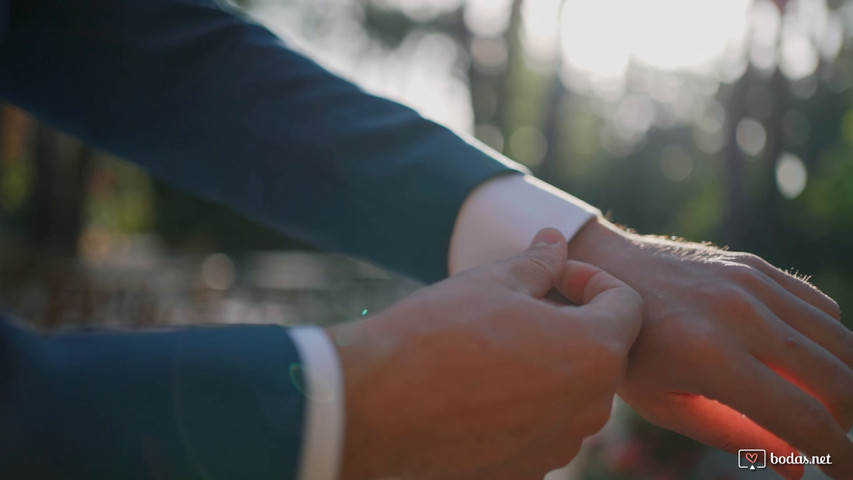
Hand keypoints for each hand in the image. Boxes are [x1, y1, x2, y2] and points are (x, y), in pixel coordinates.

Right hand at [330, 229, 641, 479]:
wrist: (376, 407)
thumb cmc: (437, 335)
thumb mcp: (493, 282)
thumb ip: (540, 262)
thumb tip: (557, 241)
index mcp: (595, 352)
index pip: (625, 305)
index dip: (590, 280)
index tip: (552, 276)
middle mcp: (589, 408)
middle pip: (600, 353)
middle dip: (570, 325)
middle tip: (517, 309)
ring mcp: (557, 447)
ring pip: (570, 395)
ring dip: (546, 368)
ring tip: (491, 351)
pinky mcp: (525, 473)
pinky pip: (540, 430)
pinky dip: (521, 408)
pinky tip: (476, 392)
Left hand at [567, 217, 852, 479]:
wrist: (602, 271)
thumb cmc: (628, 349)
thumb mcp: (665, 403)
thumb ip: (733, 435)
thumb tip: (798, 469)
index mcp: (710, 357)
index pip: (802, 417)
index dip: (839, 455)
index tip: (849, 475)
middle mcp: (740, 315)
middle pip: (836, 378)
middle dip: (851, 421)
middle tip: (840, 441)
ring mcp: (750, 284)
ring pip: (838, 339)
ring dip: (848, 380)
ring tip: (832, 409)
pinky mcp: (754, 265)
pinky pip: (818, 306)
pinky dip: (829, 340)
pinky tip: (812, 362)